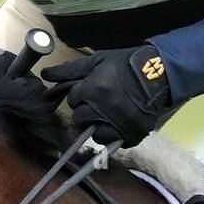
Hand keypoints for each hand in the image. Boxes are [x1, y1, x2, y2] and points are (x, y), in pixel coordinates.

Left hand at [40, 44, 172, 147]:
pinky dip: (111, 135)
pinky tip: (115, 125)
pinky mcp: (130, 135)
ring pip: (93, 133)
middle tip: (98, 102)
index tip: (90, 90)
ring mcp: (117, 124)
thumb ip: (70, 70)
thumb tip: (45, 73)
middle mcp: (103, 109)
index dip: (80, 95)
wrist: (158, 72)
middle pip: (80, 118)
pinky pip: (110, 142)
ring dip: (96, 125)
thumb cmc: (125, 64)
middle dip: (85, 110)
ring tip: (106, 114)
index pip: (73, 100)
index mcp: (93, 89)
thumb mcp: (97, 61)